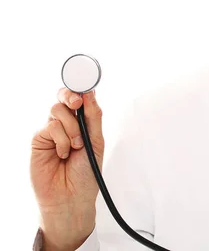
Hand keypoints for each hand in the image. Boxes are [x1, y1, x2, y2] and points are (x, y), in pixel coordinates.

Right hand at [30, 88, 104, 249]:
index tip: (86, 86)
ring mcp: (51, 131)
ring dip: (71, 128)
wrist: (72, 198)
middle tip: (77, 105)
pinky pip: (49, 126)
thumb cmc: (86, 173)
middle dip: (71, 96)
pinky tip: (63, 154)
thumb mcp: (96, 142)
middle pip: (64, 97)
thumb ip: (93, 117)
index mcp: (82, 123)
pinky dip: (61, 139)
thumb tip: (90, 93)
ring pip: (57, 110)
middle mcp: (65, 124)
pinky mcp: (38, 140)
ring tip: (76, 147)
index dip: (80, 89)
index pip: (79, 98)